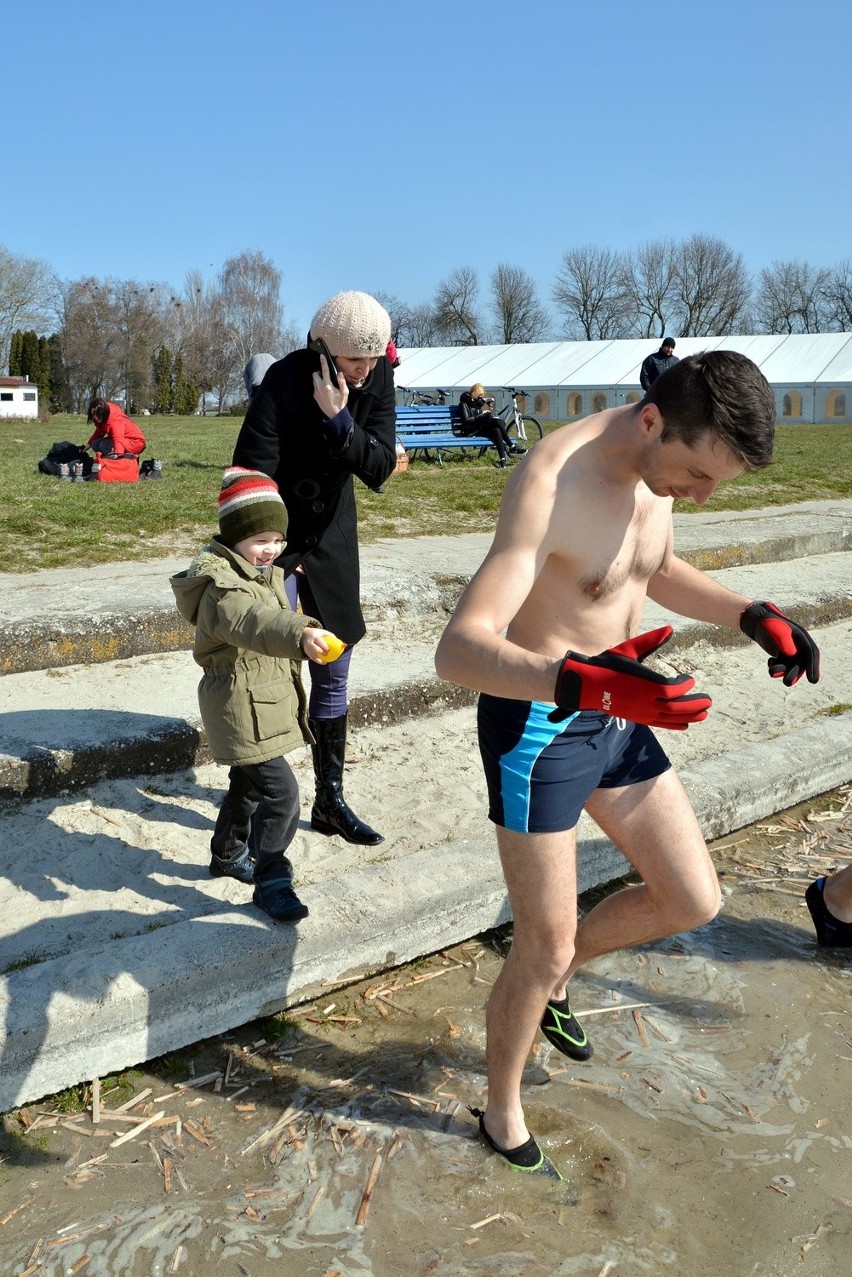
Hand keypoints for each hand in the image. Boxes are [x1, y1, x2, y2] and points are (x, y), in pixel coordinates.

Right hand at [301, 627, 345, 663]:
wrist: (304, 635)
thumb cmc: (317, 634)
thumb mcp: (322, 632)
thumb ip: (330, 636)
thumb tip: (340, 642)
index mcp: (314, 637)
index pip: (319, 642)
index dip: (324, 646)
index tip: (328, 650)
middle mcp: (310, 643)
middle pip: (315, 649)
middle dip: (321, 652)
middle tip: (326, 654)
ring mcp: (307, 648)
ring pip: (312, 655)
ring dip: (319, 659)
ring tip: (325, 661)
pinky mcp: (306, 652)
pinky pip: (312, 658)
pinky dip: (318, 661)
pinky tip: (324, 662)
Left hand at [312, 354, 348, 418]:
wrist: (335, 415)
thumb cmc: (341, 403)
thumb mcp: (344, 392)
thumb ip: (342, 382)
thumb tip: (340, 373)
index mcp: (328, 385)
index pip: (325, 371)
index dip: (323, 362)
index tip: (322, 356)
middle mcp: (320, 388)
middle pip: (315, 374)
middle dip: (319, 373)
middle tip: (325, 375)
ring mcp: (316, 392)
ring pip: (314, 380)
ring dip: (318, 379)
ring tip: (326, 383)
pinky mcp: (315, 396)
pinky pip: (315, 387)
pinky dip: (318, 385)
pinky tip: (325, 390)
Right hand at [549, 625, 711, 729]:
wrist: (587, 685)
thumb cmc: (607, 665)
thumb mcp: (628, 649)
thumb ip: (650, 640)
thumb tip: (670, 629)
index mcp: (644, 684)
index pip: (673, 690)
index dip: (685, 686)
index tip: (690, 678)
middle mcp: (645, 702)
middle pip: (677, 707)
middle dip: (695, 705)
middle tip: (708, 701)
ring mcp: (642, 712)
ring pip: (671, 718)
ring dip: (690, 716)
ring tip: (704, 714)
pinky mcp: (638, 718)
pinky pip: (661, 724)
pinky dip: (675, 725)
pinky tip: (686, 724)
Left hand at [739, 601, 819, 685]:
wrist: (757, 620)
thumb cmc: (770, 624)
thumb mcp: (778, 632)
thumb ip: (786, 643)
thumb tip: (792, 656)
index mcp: (802, 638)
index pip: (812, 654)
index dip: (814, 668)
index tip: (813, 681)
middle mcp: (798, 646)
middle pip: (801, 664)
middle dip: (794, 674)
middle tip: (787, 682)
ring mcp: (790, 651)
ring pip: (790, 667)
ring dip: (782, 672)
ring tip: (771, 671)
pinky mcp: (781, 655)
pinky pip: (782, 666)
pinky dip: (775, 668)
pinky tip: (770, 662)